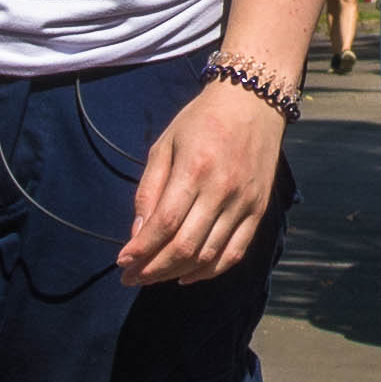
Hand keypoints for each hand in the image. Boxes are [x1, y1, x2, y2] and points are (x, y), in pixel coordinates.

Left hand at [117, 67, 286, 286]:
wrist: (252, 103)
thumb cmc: (201, 121)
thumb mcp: (164, 145)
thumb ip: (149, 190)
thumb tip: (137, 234)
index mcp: (194, 170)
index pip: (164, 224)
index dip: (141, 250)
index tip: (122, 264)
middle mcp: (222, 190)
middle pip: (184, 246)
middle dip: (153, 269)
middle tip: (131, 278)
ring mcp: (244, 203)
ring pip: (208, 255)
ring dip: (176, 273)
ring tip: (153, 278)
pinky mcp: (258, 210)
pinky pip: (235, 253)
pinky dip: (210, 271)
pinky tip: (187, 276)